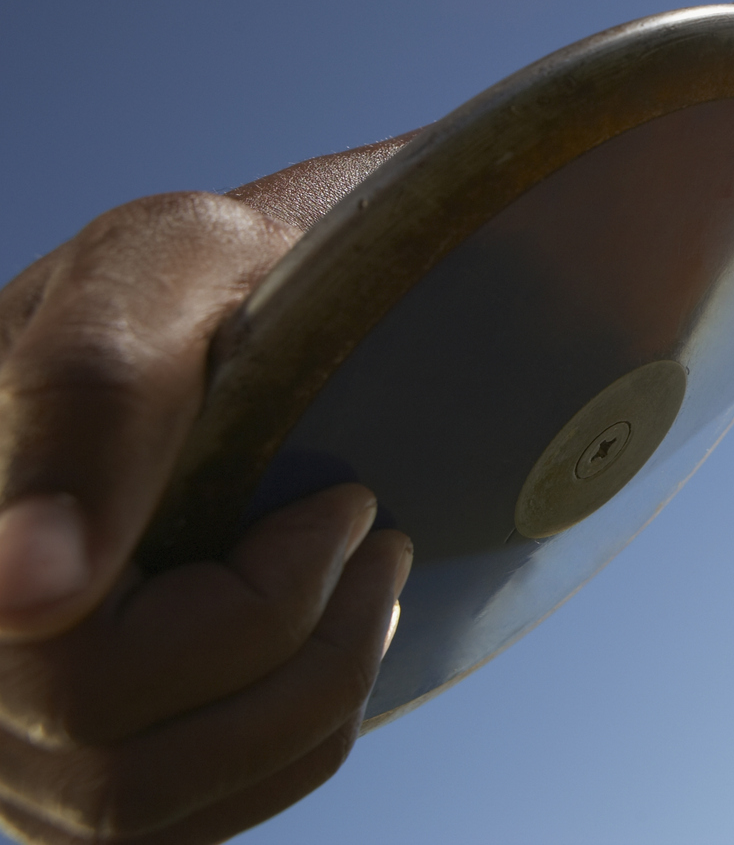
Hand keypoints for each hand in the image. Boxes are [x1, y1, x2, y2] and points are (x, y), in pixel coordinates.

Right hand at [0, 194, 410, 842]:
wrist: (226, 320)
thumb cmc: (200, 284)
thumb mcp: (161, 267)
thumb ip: (87, 392)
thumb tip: (30, 591)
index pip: (61, 654)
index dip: (242, 610)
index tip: (351, 506)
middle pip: (107, 751)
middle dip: (298, 646)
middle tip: (378, 531)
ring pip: (135, 810)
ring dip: (305, 700)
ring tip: (371, 584)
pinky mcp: (57, 777)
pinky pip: (166, 832)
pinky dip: (278, 755)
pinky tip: (320, 654)